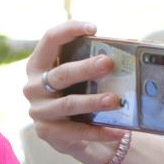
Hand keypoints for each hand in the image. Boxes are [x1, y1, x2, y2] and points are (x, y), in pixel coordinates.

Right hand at [24, 21, 124, 163]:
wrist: (70, 135)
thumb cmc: (77, 96)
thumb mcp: (81, 78)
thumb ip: (93, 64)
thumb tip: (130, 48)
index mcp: (39, 65)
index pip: (49, 40)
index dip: (69, 30)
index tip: (93, 28)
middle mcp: (34, 86)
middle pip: (60, 74)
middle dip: (85, 68)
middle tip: (108, 63)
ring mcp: (39, 110)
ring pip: (69, 104)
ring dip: (93, 102)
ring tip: (115, 100)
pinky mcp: (47, 132)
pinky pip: (77, 131)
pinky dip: (100, 131)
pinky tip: (119, 131)